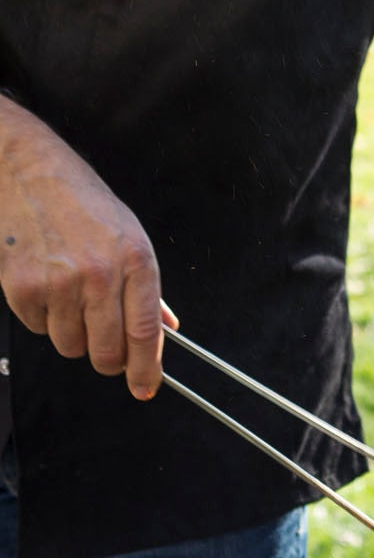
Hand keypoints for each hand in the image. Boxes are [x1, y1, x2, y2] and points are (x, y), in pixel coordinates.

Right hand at [0, 95, 169, 398]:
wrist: (26, 169)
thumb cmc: (82, 203)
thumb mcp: (129, 236)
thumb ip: (147, 288)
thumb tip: (166, 331)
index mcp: (135, 261)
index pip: (145, 334)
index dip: (146, 370)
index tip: (145, 388)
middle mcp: (100, 274)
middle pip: (108, 353)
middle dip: (108, 360)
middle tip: (103, 346)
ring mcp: (60, 282)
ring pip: (71, 347)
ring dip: (73, 334)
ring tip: (69, 297)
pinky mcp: (23, 286)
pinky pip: (39, 329)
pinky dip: (43, 317)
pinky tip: (45, 284)